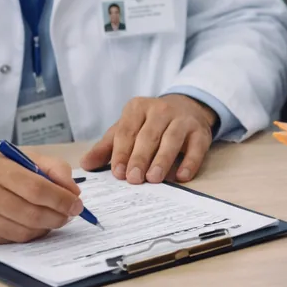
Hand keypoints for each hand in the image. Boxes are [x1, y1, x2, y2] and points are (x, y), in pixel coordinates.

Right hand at [0, 149, 81, 245]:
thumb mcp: (15, 157)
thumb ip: (49, 168)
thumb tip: (73, 192)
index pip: (36, 189)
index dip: (61, 199)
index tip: (76, 204)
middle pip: (31, 214)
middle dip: (57, 217)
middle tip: (69, 215)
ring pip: (20, 232)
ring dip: (44, 229)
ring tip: (53, 220)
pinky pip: (5, 241)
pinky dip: (24, 236)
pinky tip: (30, 226)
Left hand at [79, 94, 216, 183]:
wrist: (186, 108)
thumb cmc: (150, 124)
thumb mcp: (127, 129)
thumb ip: (107, 147)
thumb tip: (85, 164)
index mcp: (138, 108)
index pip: (127, 131)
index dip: (121, 152)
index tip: (117, 173)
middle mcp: (161, 109)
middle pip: (149, 135)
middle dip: (140, 158)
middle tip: (134, 179)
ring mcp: (183, 119)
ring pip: (172, 139)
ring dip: (163, 160)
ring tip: (154, 178)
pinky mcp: (201, 131)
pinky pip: (196, 147)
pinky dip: (190, 162)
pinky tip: (181, 176)